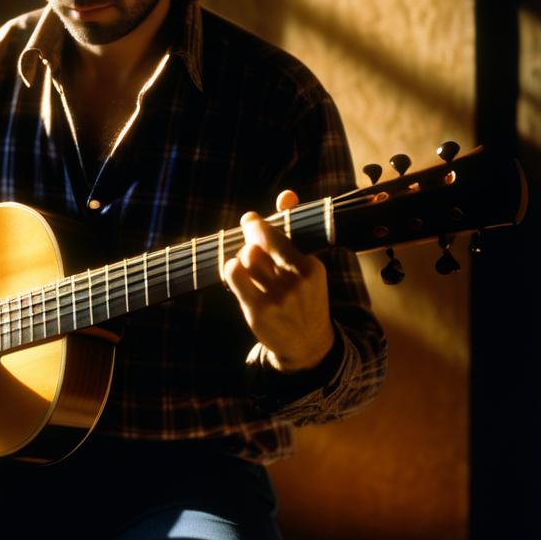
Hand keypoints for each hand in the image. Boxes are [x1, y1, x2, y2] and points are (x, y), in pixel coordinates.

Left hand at [224, 189, 334, 371]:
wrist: (307, 345)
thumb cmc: (303, 298)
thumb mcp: (304, 266)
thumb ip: (293, 227)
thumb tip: (286, 195)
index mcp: (310, 266)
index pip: (275, 234)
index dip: (257, 225)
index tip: (250, 221)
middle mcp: (296, 280)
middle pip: (258, 242)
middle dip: (248, 235)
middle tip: (246, 234)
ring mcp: (277, 297)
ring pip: (245, 257)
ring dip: (241, 257)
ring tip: (246, 264)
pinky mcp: (259, 310)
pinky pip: (234, 275)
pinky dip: (230, 269)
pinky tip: (236, 274)